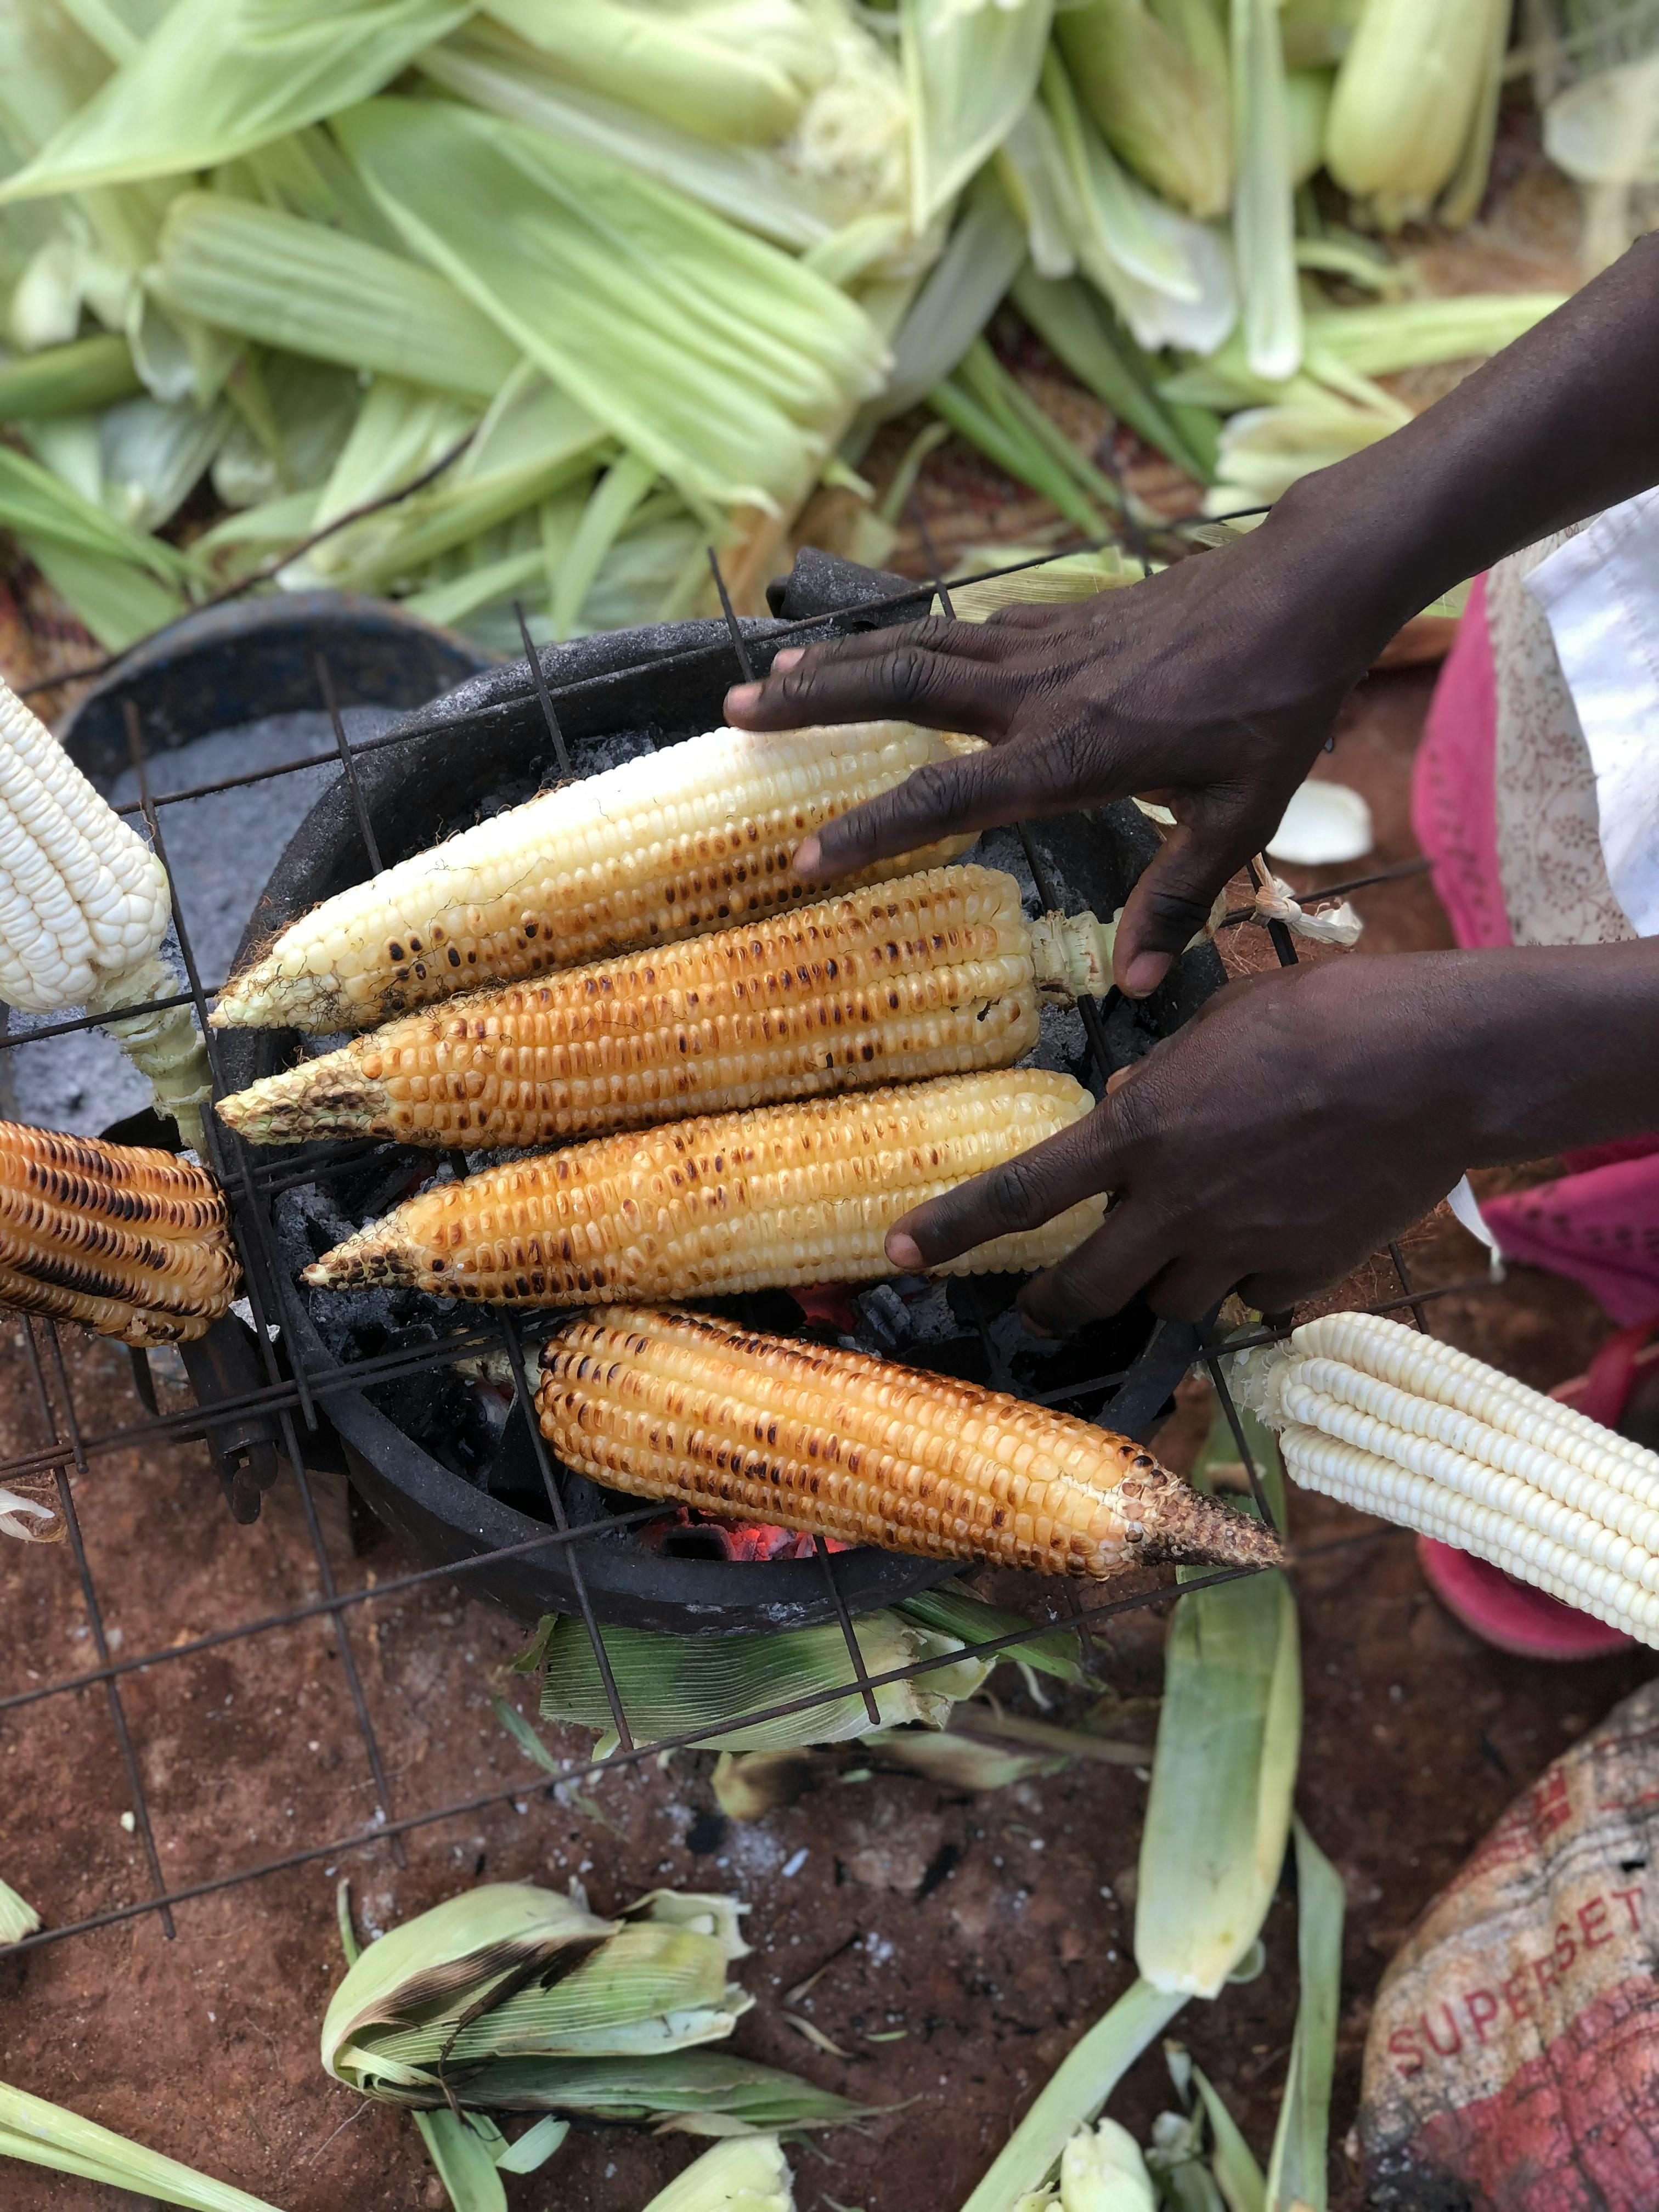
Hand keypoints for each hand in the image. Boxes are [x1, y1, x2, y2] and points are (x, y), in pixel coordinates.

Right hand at [726, 509, 1390, 995]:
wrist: (1305, 590)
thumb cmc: (1274, 708)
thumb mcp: (1239, 817)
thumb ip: (1180, 896)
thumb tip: (1137, 981)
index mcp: (1071, 752)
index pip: (946, 795)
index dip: (870, 829)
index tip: (802, 859)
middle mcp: (1038, 692)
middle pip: (900, 688)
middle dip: (812, 701)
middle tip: (732, 709)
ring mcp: (1043, 645)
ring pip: (916, 645)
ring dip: (839, 661)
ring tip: (769, 673)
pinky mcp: (1059, 618)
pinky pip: (958, 629)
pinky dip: (903, 639)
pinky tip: (873, 650)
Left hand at [883, 957, 1474, 1329]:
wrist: (1437, 1063)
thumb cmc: (1328, 1016)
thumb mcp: (1219, 1029)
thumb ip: (1162, 1086)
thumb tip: (1128, 1113)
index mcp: (1141, 1132)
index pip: (1018, 1194)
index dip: (950, 1230)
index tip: (897, 1253)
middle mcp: (1176, 1204)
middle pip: (1083, 1291)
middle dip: (1050, 1308)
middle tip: (1039, 1307)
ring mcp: (1239, 1248)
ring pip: (1167, 1308)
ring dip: (1158, 1291)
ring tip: (1174, 1261)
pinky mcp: (1301, 1274)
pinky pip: (1251, 1304)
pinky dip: (1247, 1287)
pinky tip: (1268, 1247)